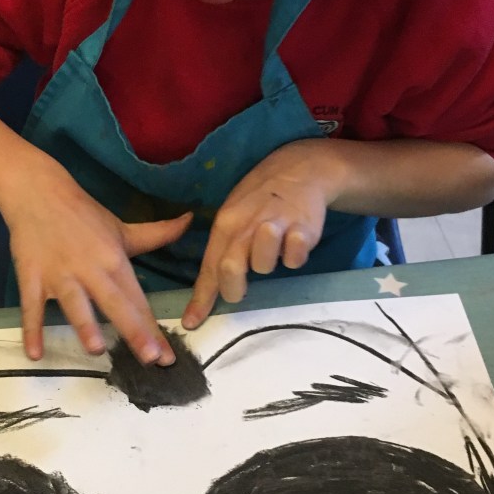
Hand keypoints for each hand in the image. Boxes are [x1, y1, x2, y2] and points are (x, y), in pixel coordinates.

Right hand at [5, 164, 191, 363]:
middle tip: (149, 357)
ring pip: (75, 304)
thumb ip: (157, 233)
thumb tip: (190, 221)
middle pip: (114, 303)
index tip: (167, 356)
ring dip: (84, 325)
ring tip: (96, 349)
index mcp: (114, 260)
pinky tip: (35, 354)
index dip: (153, 328)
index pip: (138, 299)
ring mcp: (59, 275)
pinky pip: (31, 306)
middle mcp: (90, 270)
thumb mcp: (121, 226)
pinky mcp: (31, 276)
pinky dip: (31, 330)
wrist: (37, 192)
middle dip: (133, 330)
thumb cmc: (82, 214)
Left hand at [183, 140, 340, 328]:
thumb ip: (220, 259)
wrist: (299, 170)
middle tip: (241, 291)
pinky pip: (294, 258)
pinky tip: (294, 243)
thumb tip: (202, 302)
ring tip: (274, 251)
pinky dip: (294, 256)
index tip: (190, 323)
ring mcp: (275, 224)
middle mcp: (247, 224)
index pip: (209, 266)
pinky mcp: (303, 227)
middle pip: (231, 267)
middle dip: (234, 287)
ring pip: (263, 264)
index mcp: (225, 225)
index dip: (200, 298)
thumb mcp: (234, 222)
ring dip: (267, 264)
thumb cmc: (260, 203)